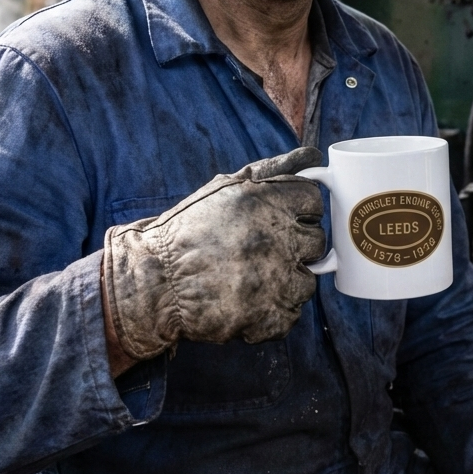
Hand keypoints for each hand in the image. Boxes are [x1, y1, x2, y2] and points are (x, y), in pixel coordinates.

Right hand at [101, 146, 325, 362]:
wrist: (155, 282)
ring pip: (308, 280)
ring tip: (253, 276)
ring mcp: (277, 280)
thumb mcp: (227, 187)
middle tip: (262, 249)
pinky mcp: (271, 316)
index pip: (314, 201)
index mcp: (268, 201)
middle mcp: (278, 238)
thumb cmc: (190, 230)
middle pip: (316, 240)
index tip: (280, 219)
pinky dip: (274, 310)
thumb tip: (313, 156)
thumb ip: (274, 170)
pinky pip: (292, 312)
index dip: (298, 210)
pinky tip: (248, 299)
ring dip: (286, 280)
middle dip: (294, 244)